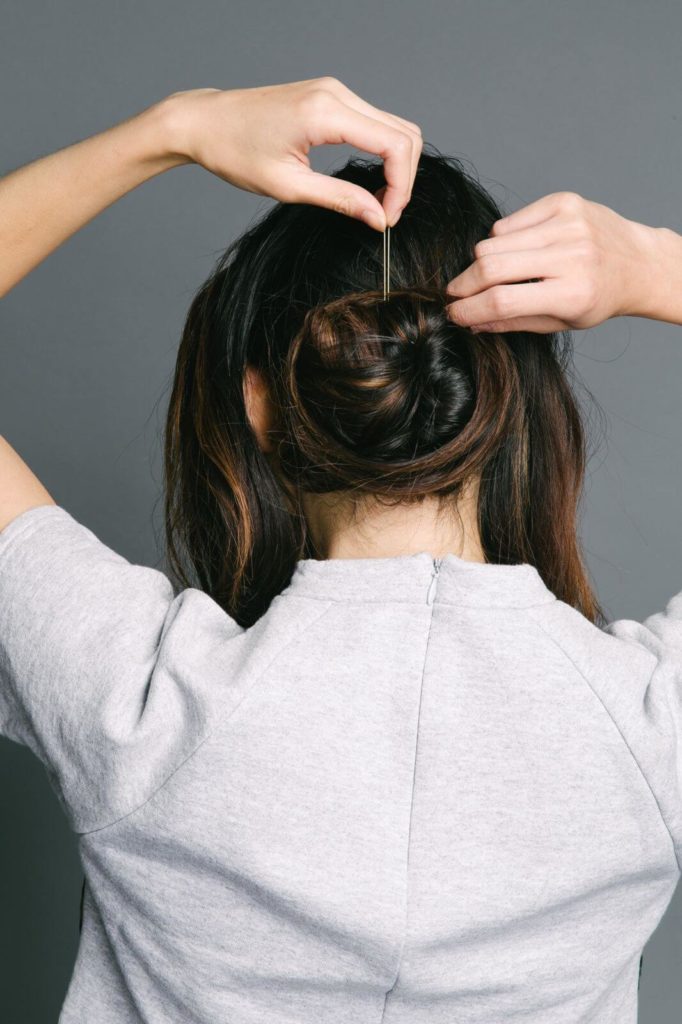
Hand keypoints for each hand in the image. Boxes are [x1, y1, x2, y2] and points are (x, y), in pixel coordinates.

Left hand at [161, 78, 422, 230]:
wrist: (204, 122)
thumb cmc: (236, 152)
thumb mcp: (289, 187)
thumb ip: (340, 200)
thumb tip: (378, 218)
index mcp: (326, 112)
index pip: (394, 145)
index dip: (400, 187)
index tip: (386, 219)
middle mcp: (336, 93)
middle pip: (404, 132)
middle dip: (404, 178)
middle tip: (385, 215)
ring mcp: (334, 91)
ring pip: (394, 126)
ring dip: (396, 166)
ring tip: (378, 203)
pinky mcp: (329, 97)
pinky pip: (374, 122)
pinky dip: (382, 153)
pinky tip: (368, 182)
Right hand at [445, 191, 662, 332]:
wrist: (638, 263)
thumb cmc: (597, 297)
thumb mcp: (560, 322)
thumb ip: (513, 322)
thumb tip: (471, 321)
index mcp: (572, 293)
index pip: (503, 301)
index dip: (469, 309)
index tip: (453, 313)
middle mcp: (572, 255)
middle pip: (491, 267)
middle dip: (464, 284)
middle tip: (457, 294)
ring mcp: (567, 224)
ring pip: (493, 242)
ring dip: (482, 263)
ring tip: (490, 275)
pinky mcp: (563, 203)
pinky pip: (508, 223)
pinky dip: (501, 240)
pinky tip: (515, 252)